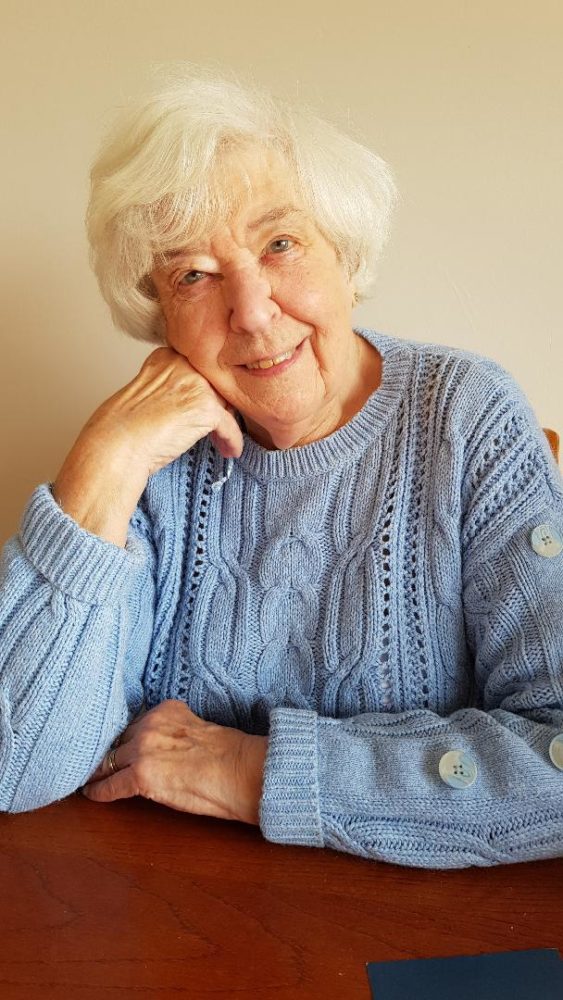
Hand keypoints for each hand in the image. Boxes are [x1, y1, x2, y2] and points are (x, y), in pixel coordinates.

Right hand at [53, 348, 243, 544]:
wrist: (116, 446)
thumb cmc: (121, 428)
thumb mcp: (144, 394)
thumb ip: (168, 388)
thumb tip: (189, 403)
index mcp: (165, 358)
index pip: (199, 369)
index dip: (205, 391)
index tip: (205, 409)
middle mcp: (182, 365)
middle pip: (215, 384)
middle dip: (217, 407)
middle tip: (216, 429)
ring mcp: (196, 385)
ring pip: (226, 403)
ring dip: (226, 425)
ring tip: (221, 442)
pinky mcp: (206, 409)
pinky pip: (230, 426)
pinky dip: (232, 441)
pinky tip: (230, 451)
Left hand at [82, 700, 267, 824]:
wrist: (240, 770)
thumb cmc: (230, 756)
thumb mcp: (196, 729)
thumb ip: (173, 732)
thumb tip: (161, 751)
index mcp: (166, 710)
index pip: (135, 724)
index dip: (124, 738)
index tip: (117, 745)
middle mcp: (150, 724)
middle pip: (119, 741)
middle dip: (111, 753)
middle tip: (98, 763)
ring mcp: (143, 749)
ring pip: (110, 761)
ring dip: (101, 770)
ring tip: (90, 777)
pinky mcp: (140, 775)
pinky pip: (110, 785)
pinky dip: (99, 791)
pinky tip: (91, 794)